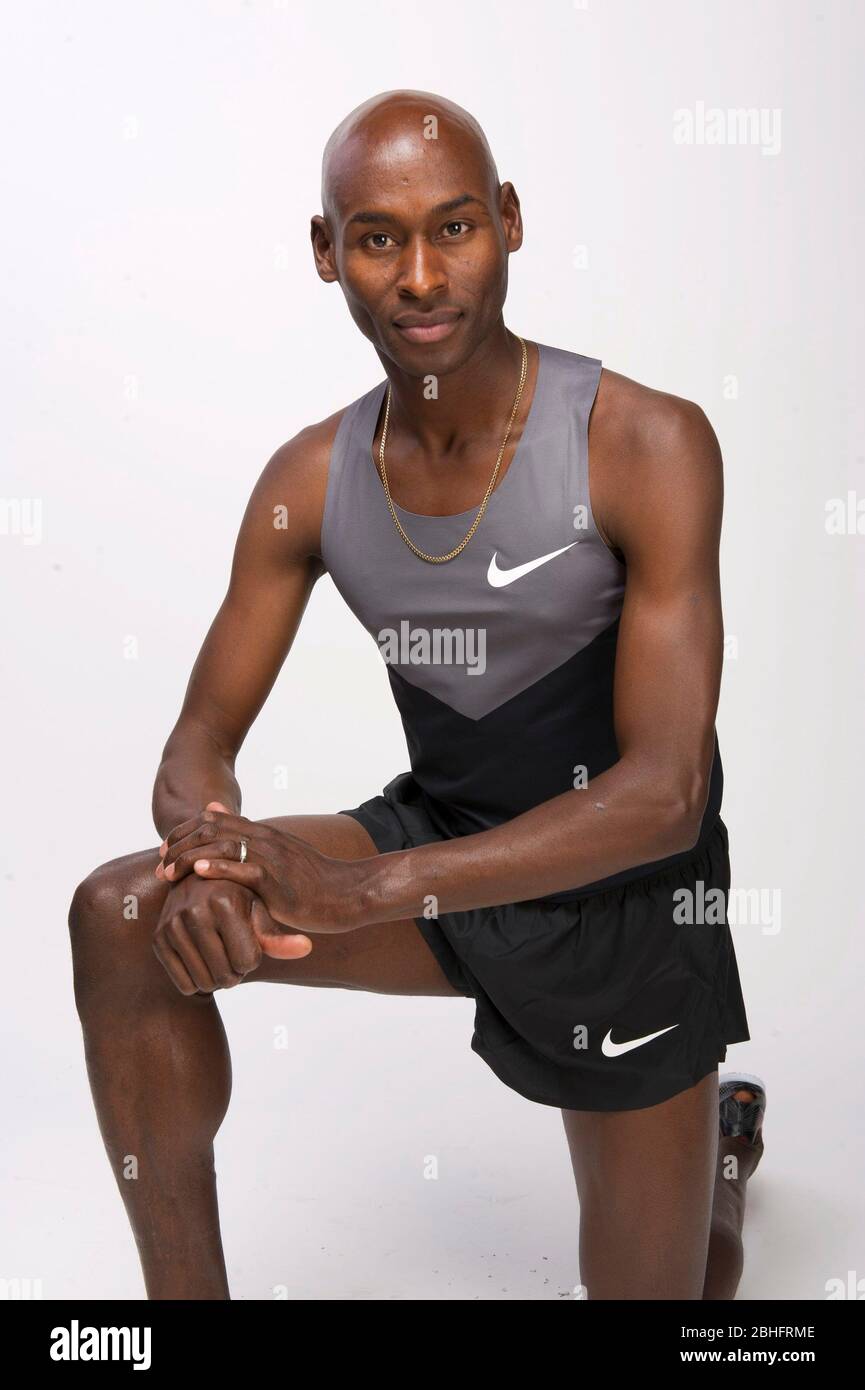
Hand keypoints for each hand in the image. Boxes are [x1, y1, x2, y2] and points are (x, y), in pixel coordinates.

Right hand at [153, 869, 313, 995]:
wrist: (197, 886)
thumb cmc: (238, 900)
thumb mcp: (260, 914)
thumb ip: (279, 937)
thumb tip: (307, 948)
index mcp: (224, 902)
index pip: (248, 962)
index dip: (253, 958)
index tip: (248, 941)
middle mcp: (194, 911)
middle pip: (226, 976)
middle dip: (235, 972)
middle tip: (233, 952)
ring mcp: (172, 925)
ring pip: (204, 983)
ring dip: (217, 978)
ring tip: (219, 955)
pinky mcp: (157, 939)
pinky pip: (183, 984)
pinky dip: (197, 981)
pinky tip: (202, 960)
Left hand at [157, 804, 366, 933]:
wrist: (349, 893)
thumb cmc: (317, 882)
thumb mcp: (284, 858)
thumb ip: (257, 848)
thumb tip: (239, 847)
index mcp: (263, 834)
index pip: (214, 820)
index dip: (185, 831)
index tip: (166, 847)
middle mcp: (264, 840)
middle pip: (211, 829)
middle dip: (179, 843)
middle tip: (159, 860)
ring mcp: (270, 859)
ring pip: (221, 847)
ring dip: (189, 857)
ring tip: (168, 870)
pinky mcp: (277, 882)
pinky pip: (242, 871)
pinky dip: (218, 869)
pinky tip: (199, 873)